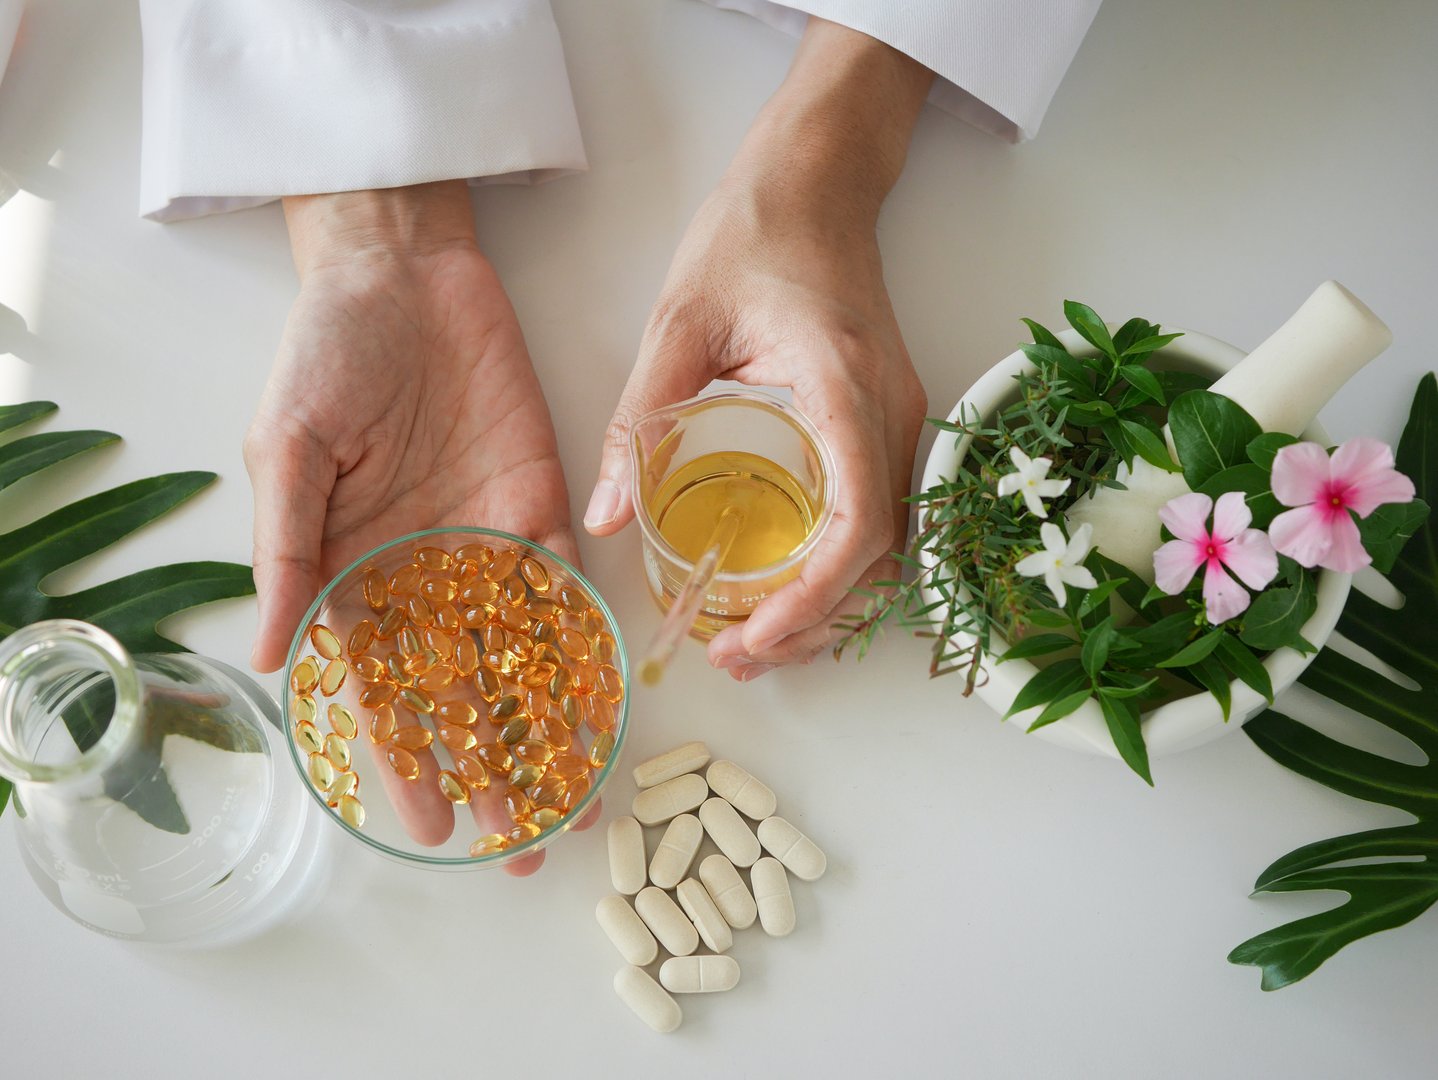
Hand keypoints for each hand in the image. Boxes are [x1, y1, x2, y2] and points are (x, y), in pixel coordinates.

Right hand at [244, 181, 592, 871]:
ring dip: (547, 727)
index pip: (384, 690)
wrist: (405, 275)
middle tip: (522, 843)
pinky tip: (606, 699)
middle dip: (492, 767)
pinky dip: (586, 642)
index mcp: (355, 574)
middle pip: (462, 692)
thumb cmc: (326, 355)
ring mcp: (486, 544)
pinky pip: (566, 584)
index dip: (407, 758)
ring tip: (576, 799)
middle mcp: (425, 575)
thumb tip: (264, 656)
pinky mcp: (540, 502)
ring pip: (522, 656)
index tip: (431, 828)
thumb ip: (286, 551)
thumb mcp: (288, 450)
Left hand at [585, 20, 932, 678]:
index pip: (857, 524)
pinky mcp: (889, 424)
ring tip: (756, 641)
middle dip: (815, 623)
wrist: (818, 184)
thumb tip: (604, 518)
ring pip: (889, 549)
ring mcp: (901, 422)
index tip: (752, 637)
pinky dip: (841, 572)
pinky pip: (879, 519)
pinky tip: (788, 589)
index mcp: (843, 388)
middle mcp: (891, 415)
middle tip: (736, 657)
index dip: (813, 599)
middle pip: (880, 558)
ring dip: (830, 606)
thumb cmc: (752, 237)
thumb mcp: (676, 322)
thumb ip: (637, 419)